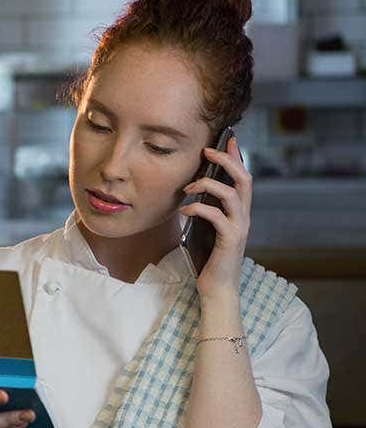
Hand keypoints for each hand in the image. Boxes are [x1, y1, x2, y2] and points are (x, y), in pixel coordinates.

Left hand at [177, 136, 251, 297]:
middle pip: (244, 179)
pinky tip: (184, 210)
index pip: (242, 178)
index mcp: (238, 212)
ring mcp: (239, 227)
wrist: (217, 288)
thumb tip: (190, 191)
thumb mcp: (206, 229)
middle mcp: (244, 217)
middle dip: (227, 161)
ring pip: (233, 194)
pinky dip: (199, 208)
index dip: (237, 157)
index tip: (227, 139)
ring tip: (188, 186)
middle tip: (207, 150)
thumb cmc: (209, 259)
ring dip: (209, 184)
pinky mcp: (230, 239)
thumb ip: (206, 211)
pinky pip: (217, 216)